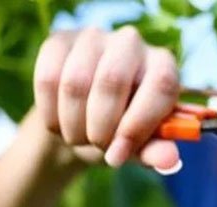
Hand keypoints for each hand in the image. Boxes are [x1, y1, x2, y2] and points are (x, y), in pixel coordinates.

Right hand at [33, 26, 180, 171]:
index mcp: (163, 66)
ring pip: (75, 84)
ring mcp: (93, 37)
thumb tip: (169, 160)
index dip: (138, 124)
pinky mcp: (58, 40)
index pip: (161, 85)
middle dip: (101, 128)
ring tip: (81, 139)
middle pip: (112, 80)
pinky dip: (51, 115)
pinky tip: (59, 125)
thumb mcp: (139, 148)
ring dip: (74, 126)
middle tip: (99, 147)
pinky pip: (48, 80)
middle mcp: (132, 42)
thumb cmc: (119, 134)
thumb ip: (155, 152)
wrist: (79, 124)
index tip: (119, 154)